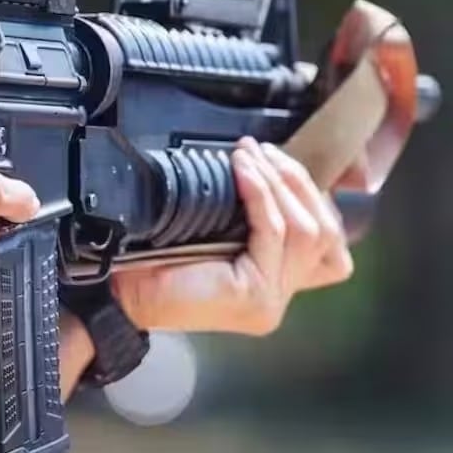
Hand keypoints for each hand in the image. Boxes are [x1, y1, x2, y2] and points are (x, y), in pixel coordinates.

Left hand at [111, 137, 353, 336]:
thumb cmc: (160, 265)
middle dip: (296, 182)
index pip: (328, 249)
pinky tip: (244, 171)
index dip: (315, 201)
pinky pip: (271, 232)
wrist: (124, 296)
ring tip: (251, 155)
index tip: (282, 164)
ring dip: (279, 184)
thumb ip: (253, 221)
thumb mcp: (218, 237)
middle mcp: (280, 299)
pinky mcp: (253, 295)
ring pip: (305, 231)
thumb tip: (272, 173)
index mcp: (275, 286)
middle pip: (323, 234)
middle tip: (264, 151)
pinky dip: (261, 195)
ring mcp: (270, 300)